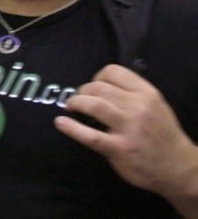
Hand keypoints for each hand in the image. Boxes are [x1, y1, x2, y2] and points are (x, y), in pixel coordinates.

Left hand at [55, 64, 197, 205]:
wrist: (179, 168)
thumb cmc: (162, 134)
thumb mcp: (155, 105)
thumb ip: (132, 92)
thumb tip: (100, 83)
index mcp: (147, 94)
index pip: (113, 72)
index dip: (96, 76)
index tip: (93, 86)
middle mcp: (138, 107)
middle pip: (98, 87)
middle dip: (82, 90)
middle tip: (78, 99)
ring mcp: (129, 128)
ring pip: (93, 105)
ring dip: (76, 102)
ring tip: (70, 106)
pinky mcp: (120, 149)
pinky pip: (90, 136)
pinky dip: (71, 128)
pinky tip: (61, 123)